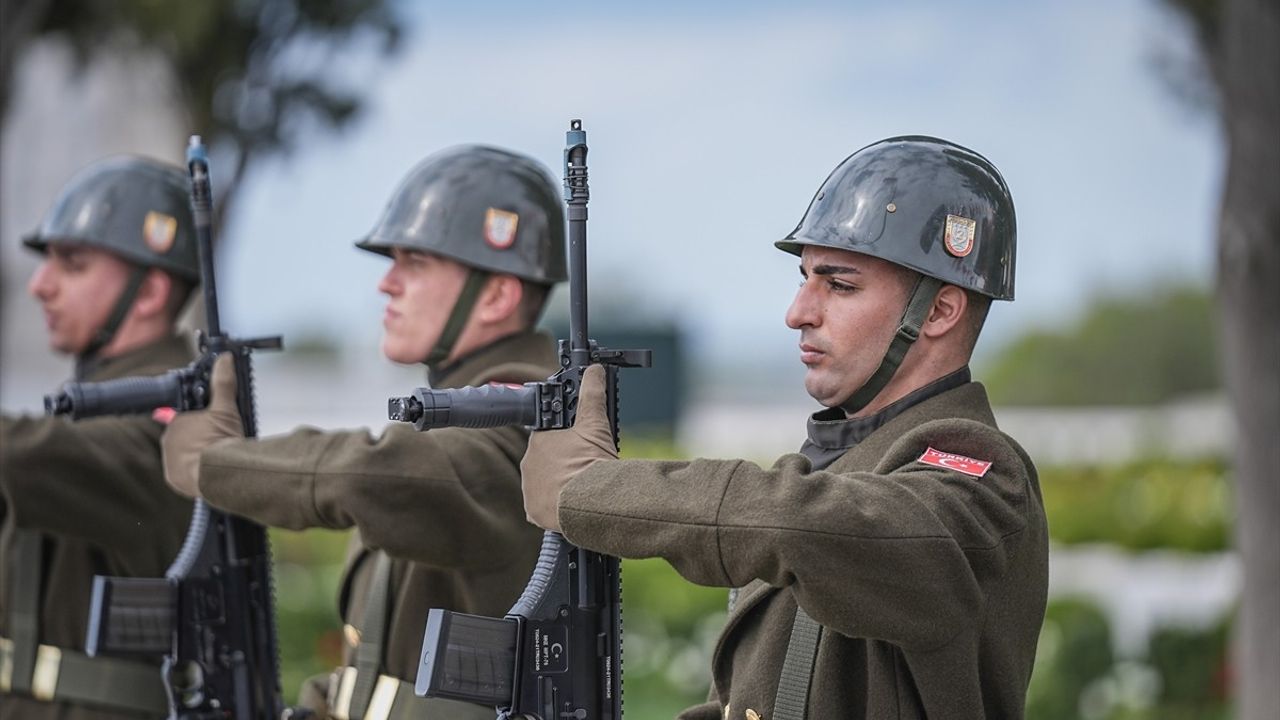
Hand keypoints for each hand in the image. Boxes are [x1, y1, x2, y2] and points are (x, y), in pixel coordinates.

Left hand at [161, 353, 243, 497]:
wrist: (218, 473)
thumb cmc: (219, 441)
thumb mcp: (225, 408)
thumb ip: (223, 383)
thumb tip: (224, 359)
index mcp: (175, 424)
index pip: (184, 419)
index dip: (199, 420)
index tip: (211, 424)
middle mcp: (168, 444)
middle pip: (185, 437)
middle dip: (200, 438)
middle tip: (219, 439)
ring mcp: (171, 463)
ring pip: (185, 455)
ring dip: (198, 455)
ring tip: (217, 456)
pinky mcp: (176, 480)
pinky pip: (185, 473)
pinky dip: (196, 471)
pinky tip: (210, 469)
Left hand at [520, 364, 617, 531]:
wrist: (592, 503)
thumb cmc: (591, 463)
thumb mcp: (596, 424)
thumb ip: (592, 394)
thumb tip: (594, 371)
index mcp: (539, 441)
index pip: (549, 437)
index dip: (566, 441)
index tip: (580, 447)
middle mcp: (528, 464)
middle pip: (546, 461)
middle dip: (563, 463)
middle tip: (585, 466)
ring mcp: (529, 490)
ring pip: (544, 483)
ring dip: (559, 484)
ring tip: (581, 487)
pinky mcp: (534, 512)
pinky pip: (543, 507)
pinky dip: (556, 505)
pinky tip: (572, 503)